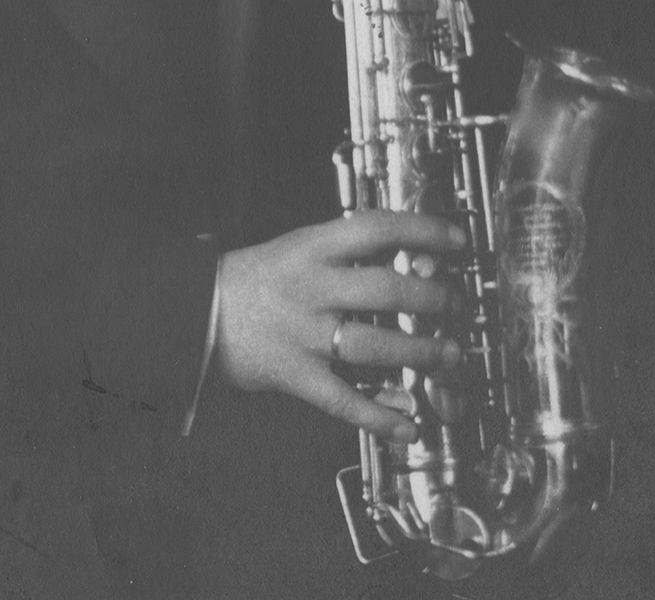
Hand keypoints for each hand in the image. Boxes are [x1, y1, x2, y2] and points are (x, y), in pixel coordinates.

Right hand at [216, 211, 467, 440]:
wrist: (197, 310)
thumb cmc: (259, 276)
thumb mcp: (301, 246)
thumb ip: (348, 251)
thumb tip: (411, 255)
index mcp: (312, 247)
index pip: (376, 228)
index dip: (422, 231)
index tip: (457, 240)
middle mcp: (311, 287)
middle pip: (384, 289)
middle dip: (431, 297)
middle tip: (455, 304)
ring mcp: (303, 333)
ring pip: (372, 344)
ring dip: (419, 351)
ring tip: (448, 355)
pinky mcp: (294, 374)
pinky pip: (342, 400)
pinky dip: (378, 417)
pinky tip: (407, 427)